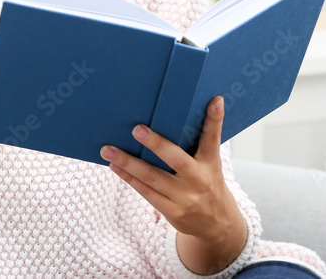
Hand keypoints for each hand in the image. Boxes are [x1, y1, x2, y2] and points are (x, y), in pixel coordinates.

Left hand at [100, 96, 246, 273]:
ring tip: (108, 150)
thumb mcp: (209, 165)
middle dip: (156, 144)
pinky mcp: (172, 211)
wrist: (218, 226)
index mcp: (211, 163)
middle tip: (136, 129)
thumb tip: (170, 116)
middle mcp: (199, 180)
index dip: (214, 119)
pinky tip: (115, 167)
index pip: (212, 139)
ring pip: (152, 177)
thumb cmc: (207, 183)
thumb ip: (196, 145)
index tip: (215, 100)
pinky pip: (146, 192)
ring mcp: (185, 197)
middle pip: (176, 160)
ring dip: (128, 162)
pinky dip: (129, 178)